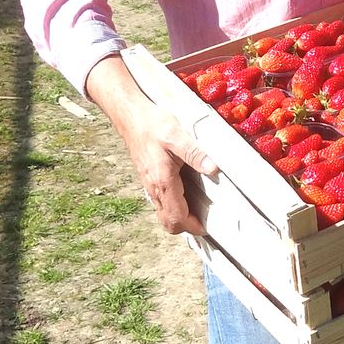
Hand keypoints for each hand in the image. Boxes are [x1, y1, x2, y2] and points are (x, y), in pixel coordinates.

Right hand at [85, 53, 218, 235]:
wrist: (130, 116)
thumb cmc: (152, 124)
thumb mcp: (177, 135)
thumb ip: (195, 153)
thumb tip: (214, 169)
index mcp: (162, 181)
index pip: (176, 218)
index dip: (193, 227)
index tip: (208, 226)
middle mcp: (154, 188)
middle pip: (168, 222)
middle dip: (186, 228)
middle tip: (206, 222)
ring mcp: (150, 184)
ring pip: (163, 214)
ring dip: (180, 218)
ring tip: (200, 212)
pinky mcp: (149, 178)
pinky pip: (161, 202)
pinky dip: (174, 207)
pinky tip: (187, 196)